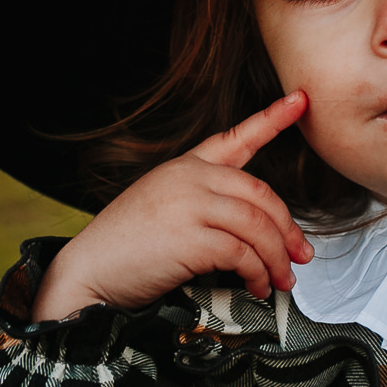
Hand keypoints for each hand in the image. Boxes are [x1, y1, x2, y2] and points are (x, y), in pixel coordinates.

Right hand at [32, 92, 314, 317]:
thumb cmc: (125, 247)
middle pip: (262, 194)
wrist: (87, 272)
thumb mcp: (163, 207)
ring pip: (258, 226)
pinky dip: (257, 273)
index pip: (236, 137)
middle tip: (300, 255)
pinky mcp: (190, 237)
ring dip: (276, 259)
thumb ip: (204, 204)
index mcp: (185, 166)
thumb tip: (256, 232)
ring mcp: (189, 204)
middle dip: (288, 229)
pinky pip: (242, 252)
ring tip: (281, 280)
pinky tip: (257, 286)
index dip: (272, 118)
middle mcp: (189, 177)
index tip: (299, 101)